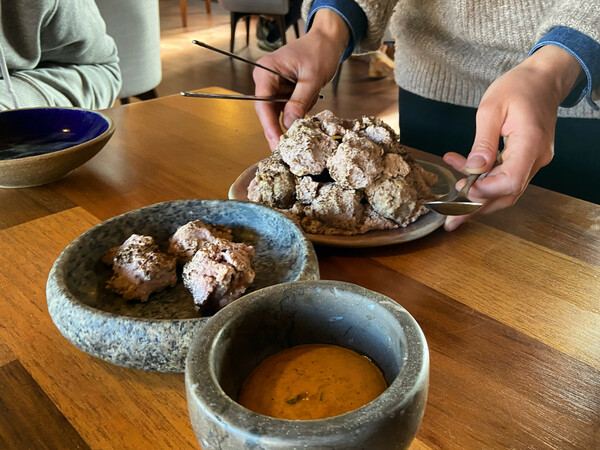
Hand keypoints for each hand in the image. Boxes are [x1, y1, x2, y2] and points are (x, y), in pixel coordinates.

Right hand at [253, 10, 348, 149]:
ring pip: (275, 112)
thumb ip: (299, 101)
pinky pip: (284, 108)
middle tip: (282, 151)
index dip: (269, 126)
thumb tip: (289, 124)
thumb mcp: (313, 78)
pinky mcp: (282, 90)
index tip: (276, 143)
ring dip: (285, 125)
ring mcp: (273, 85)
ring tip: (292, 143)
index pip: (263, 104)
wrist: (327, 40)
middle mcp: (265, 78)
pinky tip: (299, 126)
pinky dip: (293, 117)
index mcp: (266, 71)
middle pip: (266, 111)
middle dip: (275, 130)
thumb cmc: (319, 51)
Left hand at [442, 45, 584, 230]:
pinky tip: (460, 170)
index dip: (485, 191)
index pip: (510, 181)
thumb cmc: (518, 87)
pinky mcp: (526, 160)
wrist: (543, 79)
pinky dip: (482, 180)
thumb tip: (474, 169)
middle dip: (476, 208)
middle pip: (508, 194)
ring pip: (505, 190)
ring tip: (450, 203)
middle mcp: (536, 158)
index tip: (463, 189)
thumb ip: (482, 141)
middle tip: (450, 220)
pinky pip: (504, 177)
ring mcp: (533, 161)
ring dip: (476, 198)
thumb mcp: (492, 108)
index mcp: (530, 144)